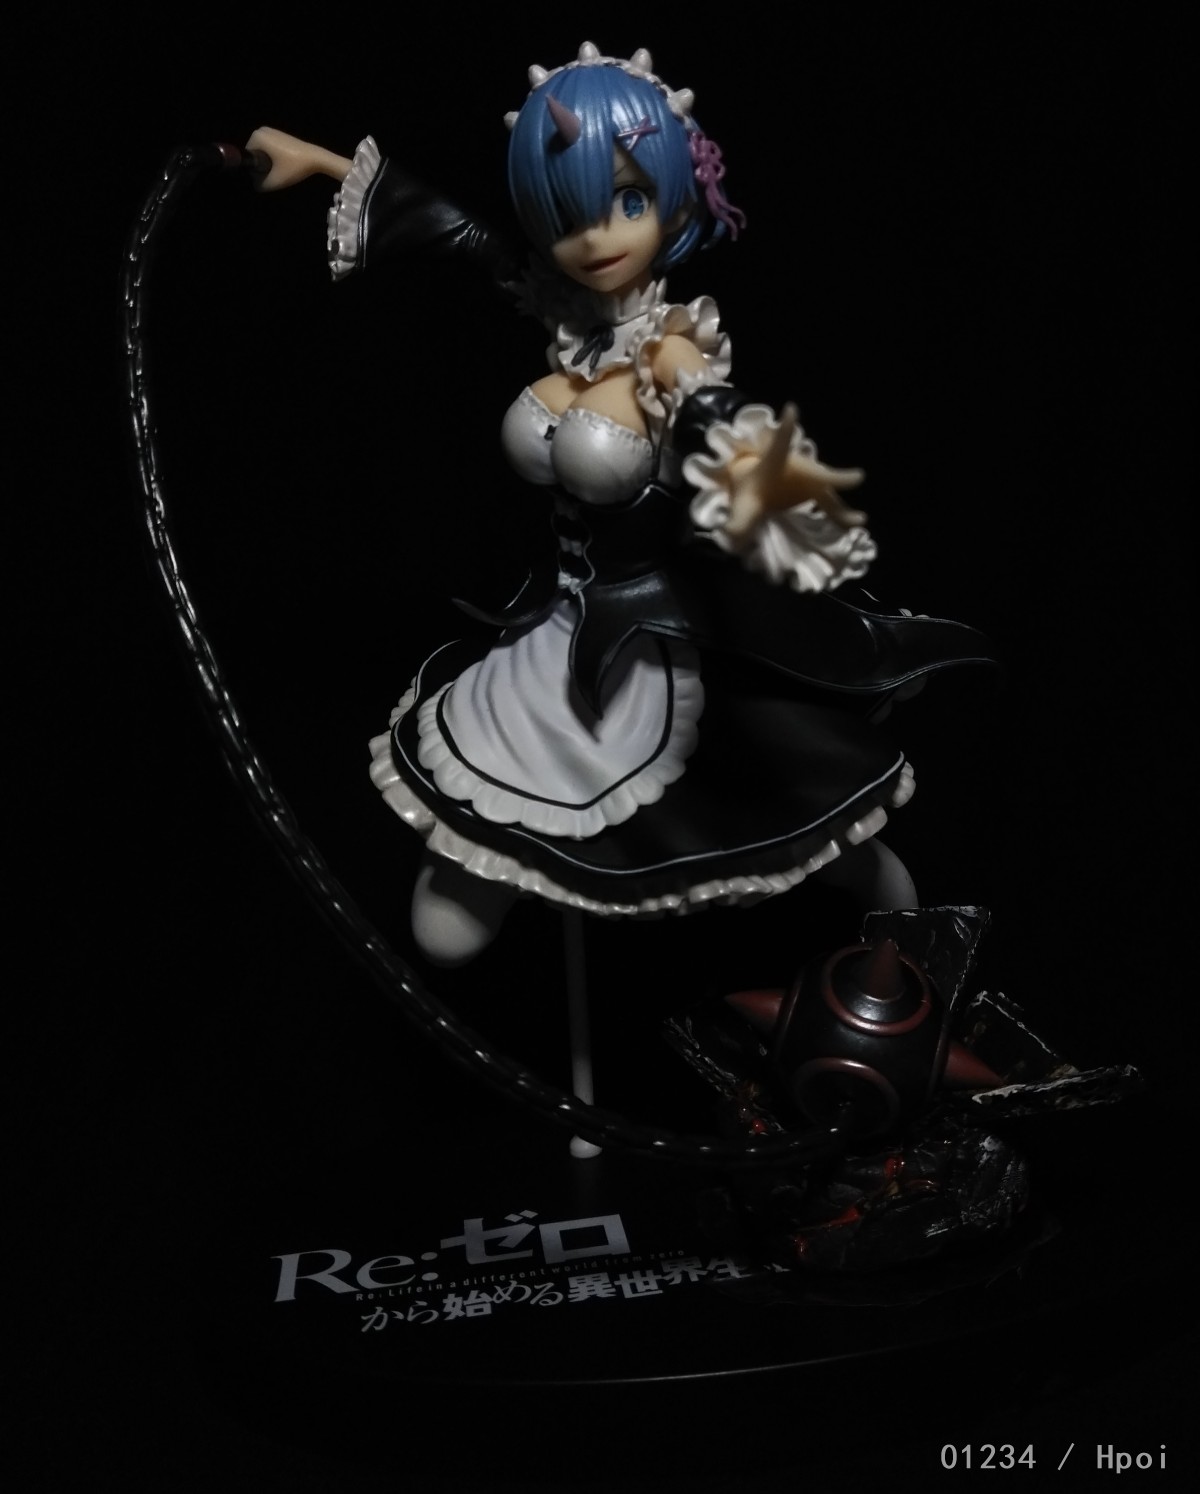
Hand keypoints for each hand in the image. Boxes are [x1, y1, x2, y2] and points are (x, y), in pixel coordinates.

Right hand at [244, 127, 351, 190]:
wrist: (315, 158)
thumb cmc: (294, 168)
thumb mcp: (274, 181)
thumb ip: (259, 185)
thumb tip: (253, 184)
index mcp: (256, 136)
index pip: (248, 159)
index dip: (255, 171)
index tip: (269, 175)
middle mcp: (260, 130)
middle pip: (254, 156)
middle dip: (262, 167)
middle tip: (276, 174)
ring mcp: (270, 131)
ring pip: (261, 154)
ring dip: (268, 164)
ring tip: (280, 169)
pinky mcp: (278, 135)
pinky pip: (269, 150)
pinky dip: (274, 159)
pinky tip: (284, 164)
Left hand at [724, 403, 865, 541]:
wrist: (761, 481)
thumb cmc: (753, 485)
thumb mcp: (742, 503)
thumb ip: (737, 520)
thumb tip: (728, 534)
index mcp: (774, 464)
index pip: (778, 447)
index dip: (784, 429)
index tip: (790, 409)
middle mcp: (800, 469)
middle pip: (819, 474)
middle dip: (836, 477)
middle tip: (858, 477)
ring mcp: (811, 481)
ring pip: (828, 493)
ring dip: (841, 506)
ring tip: (860, 519)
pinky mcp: (817, 492)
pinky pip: (831, 506)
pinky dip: (842, 516)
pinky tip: (857, 525)